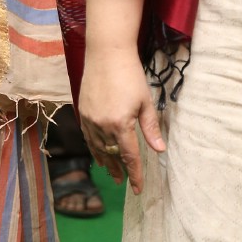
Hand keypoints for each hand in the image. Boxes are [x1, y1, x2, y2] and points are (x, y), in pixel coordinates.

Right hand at [78, 48, 165, 195]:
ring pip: (98, 148)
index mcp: (120, 124)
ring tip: (112, 173)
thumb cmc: (131, 75)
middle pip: (112, 155)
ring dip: (106, 161)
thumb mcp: (146, 102)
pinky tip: (99, 154)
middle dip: (119, 170)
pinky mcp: (82, 112)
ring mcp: (89, 119)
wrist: (107, 54)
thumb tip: (159, 150)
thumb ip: (151, 128)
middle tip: (124, 182)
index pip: (129, 156)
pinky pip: (88, 137)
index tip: (138, 188)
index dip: (135, 174)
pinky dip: (94, 148)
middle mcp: (101, 125)